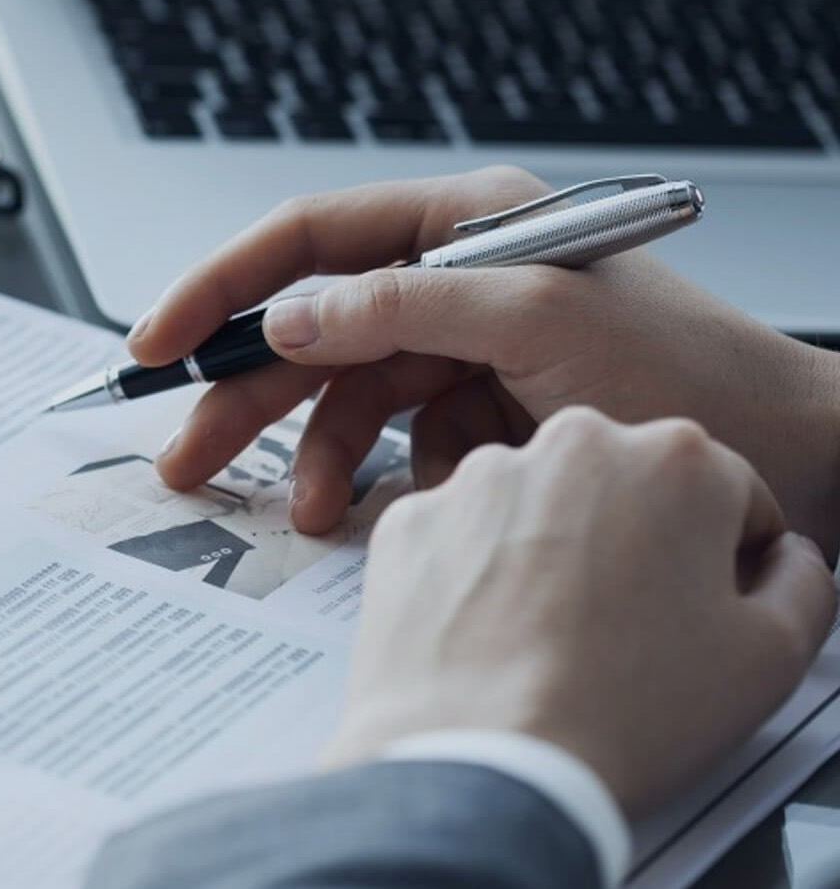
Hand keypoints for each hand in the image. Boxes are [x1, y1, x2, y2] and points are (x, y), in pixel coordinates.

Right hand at [131, 166, 839, 552]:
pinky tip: (367, 510)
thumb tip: (287, 318)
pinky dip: (372, 479)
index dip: (221, 286)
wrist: (786, 469)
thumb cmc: (691, 376)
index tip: (157, 341)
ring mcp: (464, 347)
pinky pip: (390, 441)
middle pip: (309, 327)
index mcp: (466, 222)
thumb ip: (403, 306)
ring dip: (308, 453)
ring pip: (341, 395)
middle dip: (241, 392)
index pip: (309, 237)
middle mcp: (455, 277)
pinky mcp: (478, 411)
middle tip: (182, 452)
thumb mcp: (540, 320)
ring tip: (294, 512)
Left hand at [320, 408, 835, 815]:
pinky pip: (457, 536)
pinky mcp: (409, 520)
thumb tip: (783, 561)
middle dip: (632, 542)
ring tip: (551, 637)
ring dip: (548, 551)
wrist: (479, 763)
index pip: (727, 495)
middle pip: (623, 486)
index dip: (724, 560)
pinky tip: (492, 633)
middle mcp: (571, 446)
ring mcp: (477, 479)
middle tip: (625, 627)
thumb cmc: (617, 714)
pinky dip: (473, 574)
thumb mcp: (773, 657)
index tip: (702, 602)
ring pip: (535, 505)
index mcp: (677, 460)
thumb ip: (801, 582)